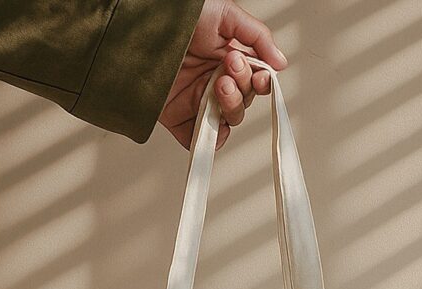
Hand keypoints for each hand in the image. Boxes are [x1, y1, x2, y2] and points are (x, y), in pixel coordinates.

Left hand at [159, 0, 287, 149]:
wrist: (140, 27)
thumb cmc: (179, 15)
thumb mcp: (225, 15)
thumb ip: (257, 37)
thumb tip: (281, 64)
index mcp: (228, 60)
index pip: (254, 82)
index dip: (260, 83)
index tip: (259, 76)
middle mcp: (215, 83)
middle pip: (244, 102)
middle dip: (242, 88)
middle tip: (229, 68)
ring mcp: (198, 102)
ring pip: (228, 122)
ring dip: (231, 107)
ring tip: (219, 85)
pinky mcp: (179, 119)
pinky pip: (200, 141)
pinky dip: (209, 141)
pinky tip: (212, 124)